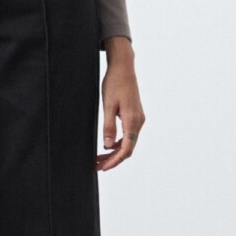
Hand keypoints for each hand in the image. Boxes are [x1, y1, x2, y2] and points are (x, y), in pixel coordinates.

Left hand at [97, 41, 144, 171]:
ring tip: (99, 158)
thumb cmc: (114, 83)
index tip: (103, 168)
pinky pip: (128, 134)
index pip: (126, 149)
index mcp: (133, 120)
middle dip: (113, 159)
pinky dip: (118, 143)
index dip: (114, 161)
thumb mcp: (108, 105)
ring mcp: (138, 119)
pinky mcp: (135, 115)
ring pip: (128, 142)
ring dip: (114, 152)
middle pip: (128, 148)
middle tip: (97, 166)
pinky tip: (107, 145)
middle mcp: (138, 122)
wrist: (123, 67)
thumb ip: (108, 126)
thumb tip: (107, 146)